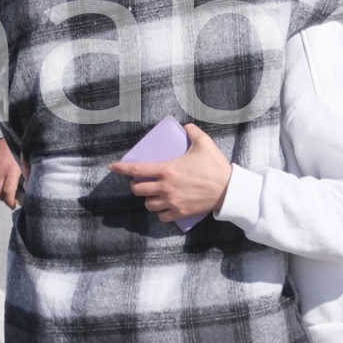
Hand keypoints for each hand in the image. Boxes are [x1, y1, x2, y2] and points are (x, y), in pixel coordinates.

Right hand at [0, 137, 23, 208]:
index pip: (7, 192)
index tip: (13, 205)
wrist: (4, 137)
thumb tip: (29, 188)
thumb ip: (27, 175)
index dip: (10, 202)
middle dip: (4, 199)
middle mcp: (0, 171)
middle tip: (9, 199)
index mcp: (11, 170)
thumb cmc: (17, 150)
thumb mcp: (25, 162)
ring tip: (2, 193)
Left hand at [110, 123, 232, 224]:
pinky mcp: (180, 213)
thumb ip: (193, 132)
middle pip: (138, 190)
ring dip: (147, 199)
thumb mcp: (204, 144)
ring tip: (152, 195)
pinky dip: (160, 213)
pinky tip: (163, 208)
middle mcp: (166, 187)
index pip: (137, 169)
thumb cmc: (215, 167)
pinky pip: (161, 216)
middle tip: (141, 182)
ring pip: (148, 204)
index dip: (122, 168)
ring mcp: (172, 202)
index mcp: (167, 170)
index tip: (113, 167)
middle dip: (136, 186)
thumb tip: (185, 126)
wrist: (229, 190)